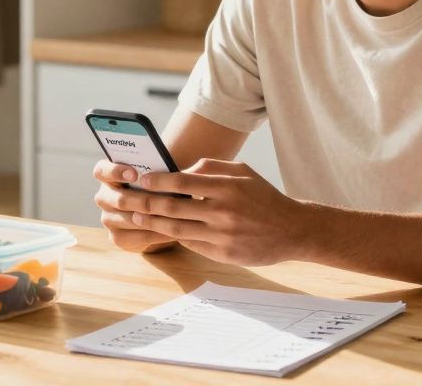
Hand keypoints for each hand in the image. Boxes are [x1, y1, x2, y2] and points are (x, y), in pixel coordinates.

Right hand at [92, 160, 176, 253]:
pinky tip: (171, 232)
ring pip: (127, 220)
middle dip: (143, 201)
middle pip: (119, 199)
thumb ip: (162, 168)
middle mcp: (104, 197)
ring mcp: (108, 218)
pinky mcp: (117, 237)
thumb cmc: (158, 187)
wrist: (159, 216)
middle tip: (166, 201)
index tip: (135, 174)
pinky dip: (154, 234)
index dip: (116, 172)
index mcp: (108, 175)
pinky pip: (134, 237)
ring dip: (152, 219)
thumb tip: (179, 164)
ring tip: (175, 217)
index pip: (102, 171)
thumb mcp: (159, 175)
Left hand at [113, 158, 307, 265]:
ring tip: (137, 216)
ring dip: (153, 222)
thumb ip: (211, 168)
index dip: (158, 181)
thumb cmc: (264, 197)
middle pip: (174, 207)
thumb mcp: (242, 172)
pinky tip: (162, 229)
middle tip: (129, 199)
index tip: (141, 179)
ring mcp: (223, 235)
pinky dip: (175, 236)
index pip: (182, 182)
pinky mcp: (223, 254)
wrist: (293, 230)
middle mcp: (223, 211)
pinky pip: (191, 244)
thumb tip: (180, 170)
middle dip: (146, 202)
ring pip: (177, 228)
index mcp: (226, 187)